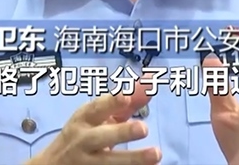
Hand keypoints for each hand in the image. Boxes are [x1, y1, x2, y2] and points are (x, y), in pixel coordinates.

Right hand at [29, 85, 160, 164]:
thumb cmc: (83, 134)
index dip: (110, 102)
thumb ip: (124, 102)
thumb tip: (150, 82)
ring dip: (132, 158)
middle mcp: (83, 140)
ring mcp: (85, 162)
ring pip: (108, 161)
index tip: (125, 96)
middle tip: (144, 128)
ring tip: (156, 154)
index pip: (95, 108)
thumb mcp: (97, 117)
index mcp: (84, 119)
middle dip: (121, 132)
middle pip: (100, 137)